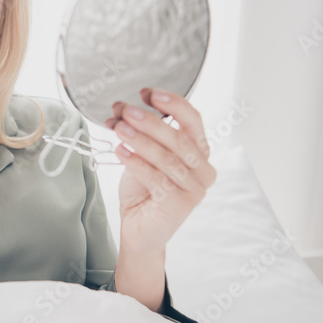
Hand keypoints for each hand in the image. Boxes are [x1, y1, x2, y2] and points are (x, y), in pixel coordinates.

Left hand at [104, 88, 216, 263]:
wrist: (139, 229)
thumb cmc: (144, 191)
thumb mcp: (143, 155)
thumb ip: (140, 133)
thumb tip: (122, 109)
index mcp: (200, 152)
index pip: (193, 120)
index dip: (173, 104)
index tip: (148, 93)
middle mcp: (203, 170)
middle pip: (179, 138)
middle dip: (151, 122)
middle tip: (126, 110)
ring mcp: (195, 189)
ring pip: (168, 158)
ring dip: (141, 140)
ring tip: (118, 129)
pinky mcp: (180, 205)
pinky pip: (158, 179)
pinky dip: (137, 163)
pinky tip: (121, 151)